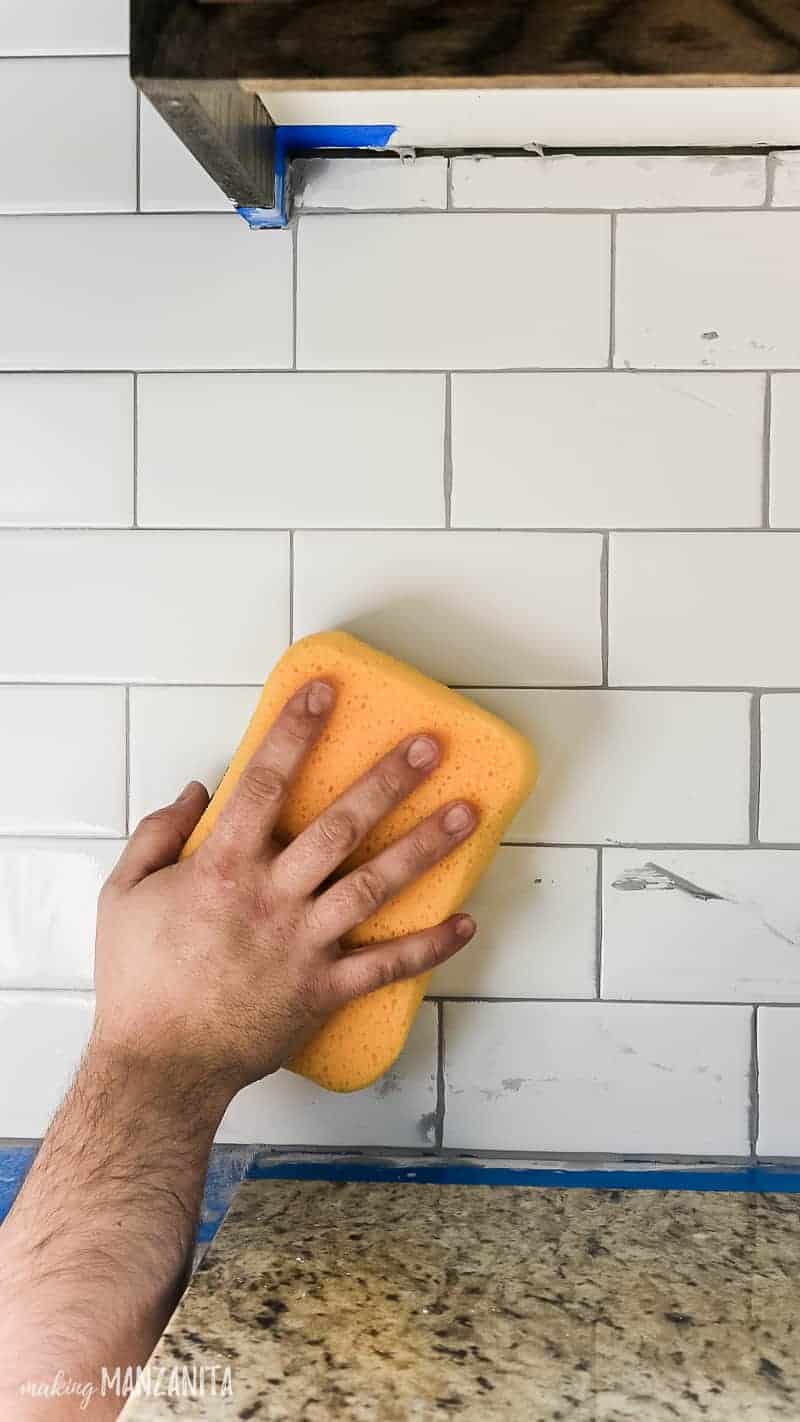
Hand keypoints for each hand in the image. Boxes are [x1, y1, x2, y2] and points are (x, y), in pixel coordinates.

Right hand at [93, 679, 477, 1105]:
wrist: (159, 1066)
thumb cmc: (138, 981)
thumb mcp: (124, 895)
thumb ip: (157, 834)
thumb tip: (198, 790)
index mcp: (222, 868)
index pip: (265, 783)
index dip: (295, 732)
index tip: (324, 691)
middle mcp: (272, 898)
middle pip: (339, 826)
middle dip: (387, 780)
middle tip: (429, 745)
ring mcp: (303, 944)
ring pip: (374, 885)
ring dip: (424, 847)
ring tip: (467, 813)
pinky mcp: (323, 989)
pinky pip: (385, 965)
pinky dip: (428, 947)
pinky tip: (466, 922)